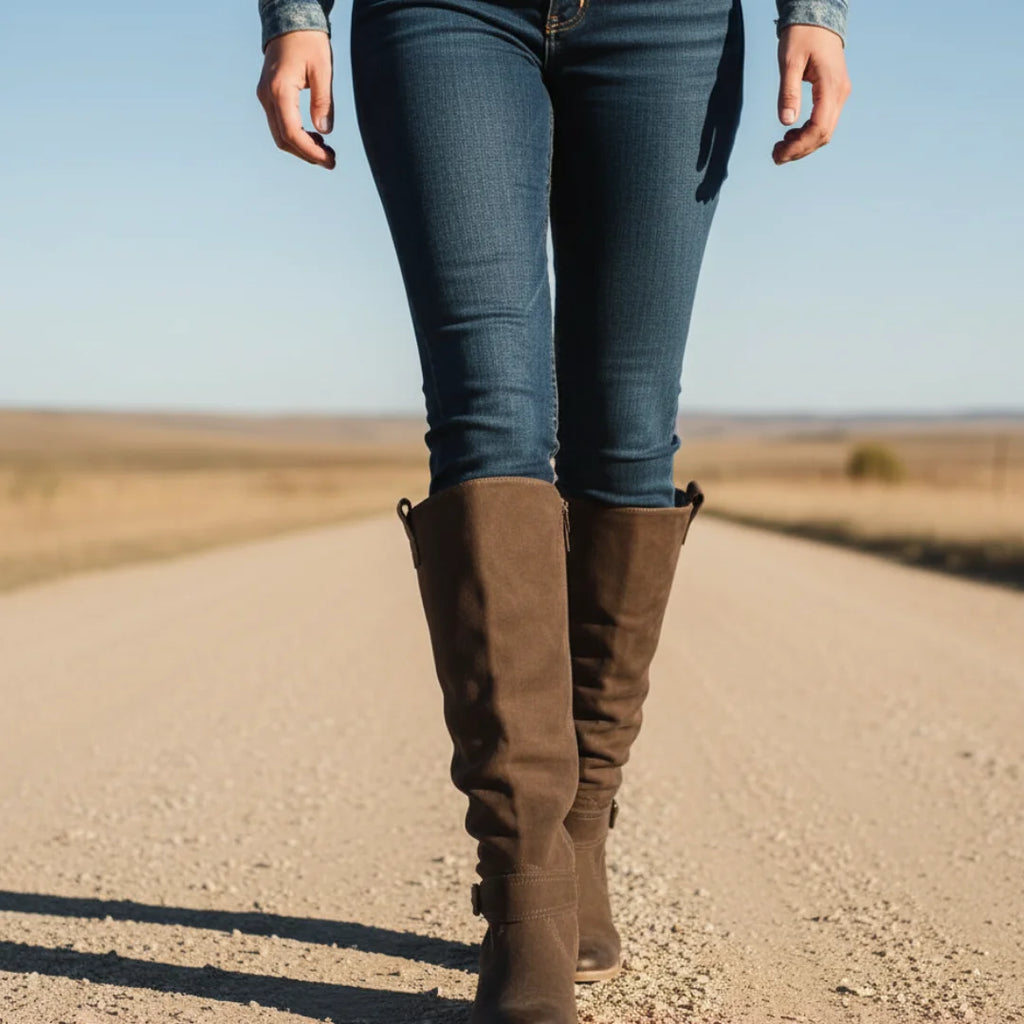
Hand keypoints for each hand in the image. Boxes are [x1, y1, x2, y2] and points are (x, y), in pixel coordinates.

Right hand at [257, 30, 335, 168]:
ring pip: (280, 135)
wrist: (289, 22)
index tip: (329, 161)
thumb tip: (324, 131)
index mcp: (280, 90)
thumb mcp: (322, 69)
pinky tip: (314, 137)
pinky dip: (296, 136)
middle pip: (283, 139)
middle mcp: (267, 96)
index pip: (292, 133)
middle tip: (331, 161)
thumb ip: (323, 101)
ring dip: (302, 148)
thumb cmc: (308, 42)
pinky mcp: (268, 96)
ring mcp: (265, 97)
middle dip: (307, 154)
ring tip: (326, 151)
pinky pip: (279, 124)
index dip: (310, 152)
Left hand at [773, 25, 850, 163]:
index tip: (779, 154)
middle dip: (800, 150)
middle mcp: (840, 93)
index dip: (800, 146)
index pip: (819, 127)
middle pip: (823, 134)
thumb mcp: (789, 62)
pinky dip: (807, 133)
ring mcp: (839, 94)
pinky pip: (823, 121)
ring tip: (779, 147)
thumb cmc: (801, 36)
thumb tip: (786, 122)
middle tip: (775, 156)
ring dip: (803, 144)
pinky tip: (790, 134)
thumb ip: (788, 92)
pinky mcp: (834, 94)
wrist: (817, 18)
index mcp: (831, 86)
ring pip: (824, 131)